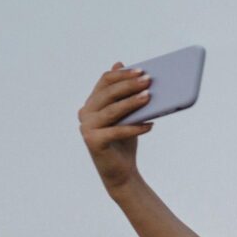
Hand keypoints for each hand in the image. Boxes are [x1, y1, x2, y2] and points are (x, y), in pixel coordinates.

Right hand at [79, 63, 154, 194]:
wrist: (121, 172)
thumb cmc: (125, 141)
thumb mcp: (125, 114)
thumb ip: (121, 92)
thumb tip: (120, 63)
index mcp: (92, 103)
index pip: (105, 81)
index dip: (123, 75)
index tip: (141, 71)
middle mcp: (85, 113)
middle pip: (108, 93)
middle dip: (129, 85)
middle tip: (148, 80)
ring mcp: (87, 127)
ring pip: (112, 110)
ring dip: (132, 102)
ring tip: (149, 97)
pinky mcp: (93, 141)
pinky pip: (117, 131)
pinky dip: (135, 127)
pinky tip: (150, 124)